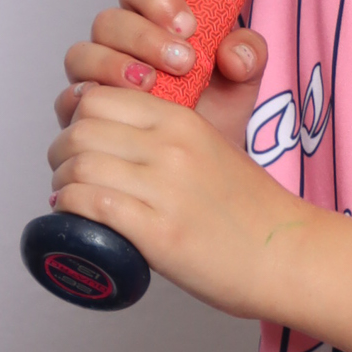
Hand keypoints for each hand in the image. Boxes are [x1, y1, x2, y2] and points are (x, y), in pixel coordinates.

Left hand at [44, 81, 313, 316]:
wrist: (289, 255)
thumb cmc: (251, 211)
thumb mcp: (211, 149)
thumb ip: (165, 139)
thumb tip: (111, 148)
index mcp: (182, 121)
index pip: (99, 97)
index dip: (78, 120)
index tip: (82, 144)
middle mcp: (171, 147)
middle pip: (81, 129)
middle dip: (61, 154)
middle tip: (68, 175)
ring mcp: (165, 188)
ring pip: (78, 165)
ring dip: (62, 184)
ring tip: (69, 200)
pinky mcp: (159, 232)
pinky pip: (91, 205)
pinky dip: (71, 211)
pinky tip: (75, 221)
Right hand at [56, 0, 265, 149]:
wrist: (204, 166)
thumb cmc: (218, 112)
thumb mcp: (244, 82)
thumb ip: (249, 55)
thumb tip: (235, 55)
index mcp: (151, 21)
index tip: (189, 25)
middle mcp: (116, 43)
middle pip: (108, 21)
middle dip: (144, 37)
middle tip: (183, 62)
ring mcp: (95, 76)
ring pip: (83, 54)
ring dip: (114, 65)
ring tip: (152, 84)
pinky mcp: (82, 112)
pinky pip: (70, 98)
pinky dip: (90, 100)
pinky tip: (120, 108)